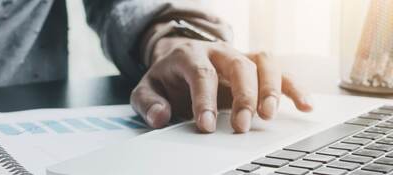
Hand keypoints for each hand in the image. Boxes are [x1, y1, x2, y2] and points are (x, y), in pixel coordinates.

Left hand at [131, 36, 311, 132]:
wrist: (179, 58)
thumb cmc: (168, 78)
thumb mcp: (147, 89)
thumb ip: (148, 103)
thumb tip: (159, 116)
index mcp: (190, 56)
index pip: (201, 74)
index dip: (204, 100)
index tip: (205, 126)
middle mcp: (219, 52)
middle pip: (238, 66)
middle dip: (242, 96)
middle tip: (241, 126)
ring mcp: (240, 56)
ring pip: (263, 62)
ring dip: (271, 89)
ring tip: (269, 116)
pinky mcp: (256, 66)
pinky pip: (281, 70)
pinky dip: (295, 87)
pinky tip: (305, 106)